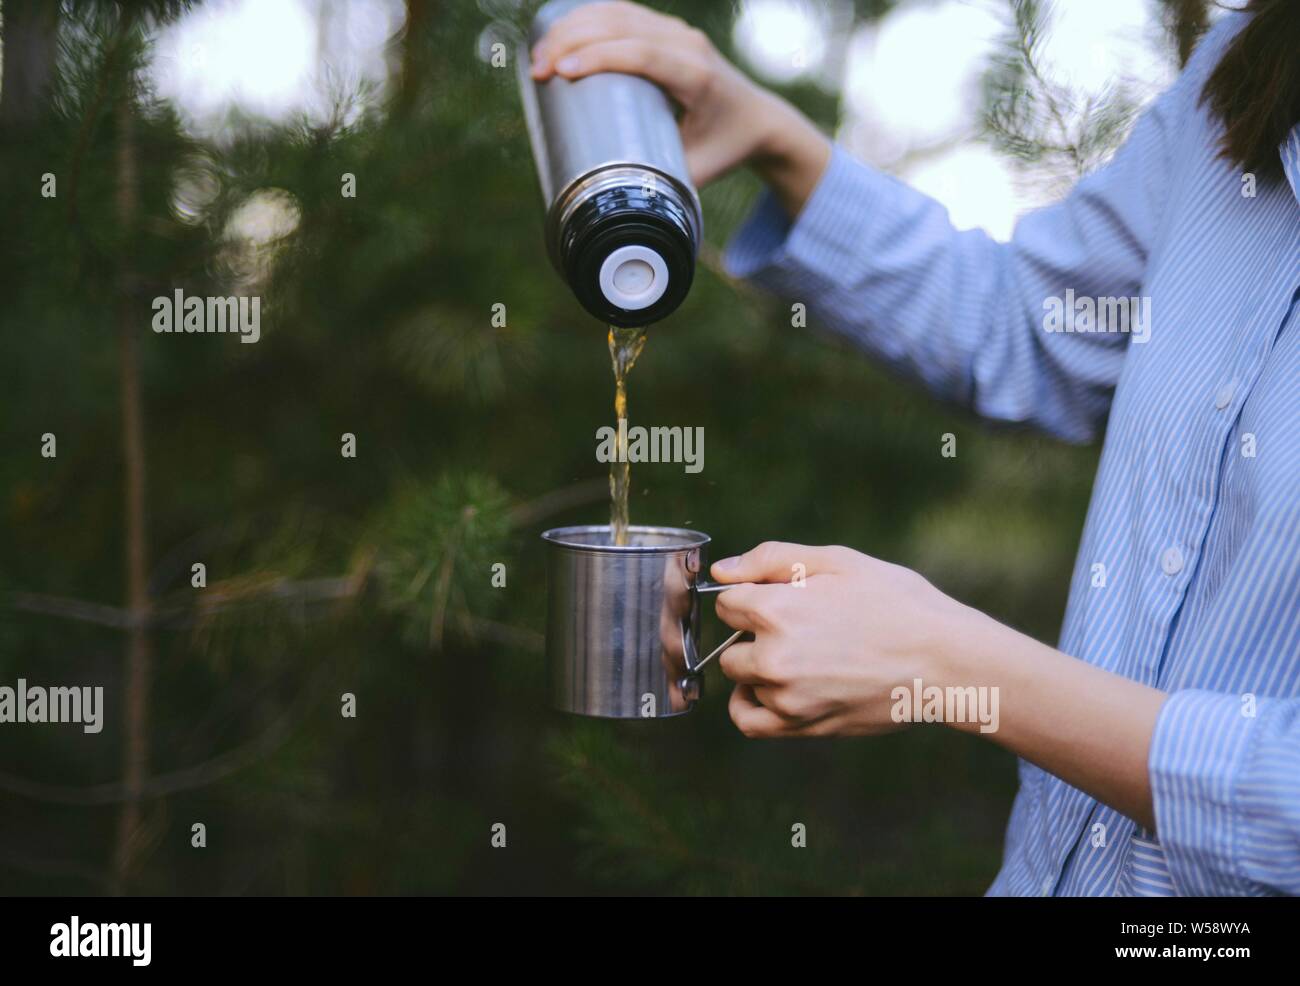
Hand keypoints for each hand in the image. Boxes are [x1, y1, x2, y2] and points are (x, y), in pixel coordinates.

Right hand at [530, 1, 830, 212]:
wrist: (759, 118)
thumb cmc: (726, 148)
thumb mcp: (697, 172)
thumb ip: (661, 186)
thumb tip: (616, 208)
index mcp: (697, 76)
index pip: (644, 54)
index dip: (600, 57)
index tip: (562, 71)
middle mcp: (688, 45)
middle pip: (622, 26)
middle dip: (573, 40)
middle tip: (537, 69)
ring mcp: (677, 31)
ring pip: (618, 13)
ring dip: (573, 27)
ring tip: (538, 55)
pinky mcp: (666, 29)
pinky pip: (622, 12)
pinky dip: (588, 18)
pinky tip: (559, 32)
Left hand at [709, 541, 973, 736]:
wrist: (945, 660)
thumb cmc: (897, 603)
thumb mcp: (837, 561)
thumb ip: (770, 560)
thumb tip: (721, 572)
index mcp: (776, 610)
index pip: (726, 603)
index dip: (751, 597)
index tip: (781, 598)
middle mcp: (772, 657)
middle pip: (730, 645)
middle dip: (753, 633)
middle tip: (800, 627)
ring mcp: (785, 697)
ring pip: (742, 680)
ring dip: (759, 668)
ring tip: (805, 656)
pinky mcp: (801, 726)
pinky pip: (749, 721)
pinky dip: (750, 705)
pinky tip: (772, 689)